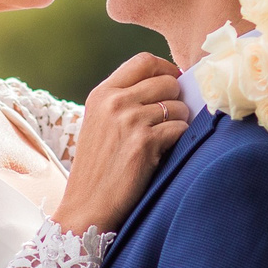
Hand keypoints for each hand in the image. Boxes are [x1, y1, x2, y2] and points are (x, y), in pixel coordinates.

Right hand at [52, 51, 188, 236]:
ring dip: (179, 122)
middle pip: (167, 81)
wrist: (87, 206)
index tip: (173, 83)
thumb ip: (123, 100)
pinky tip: (162, 153)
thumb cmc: (98, 168)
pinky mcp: (144, 142)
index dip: (166, 69)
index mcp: (102, 94)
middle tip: (171, 119)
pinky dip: (178, 141)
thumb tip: (168, 82)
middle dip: (176, 99)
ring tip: (164, 140)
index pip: (144, 61)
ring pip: (178, 106)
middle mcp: (114, 102)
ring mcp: (129, 121)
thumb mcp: (99, 124)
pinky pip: (180, 129)